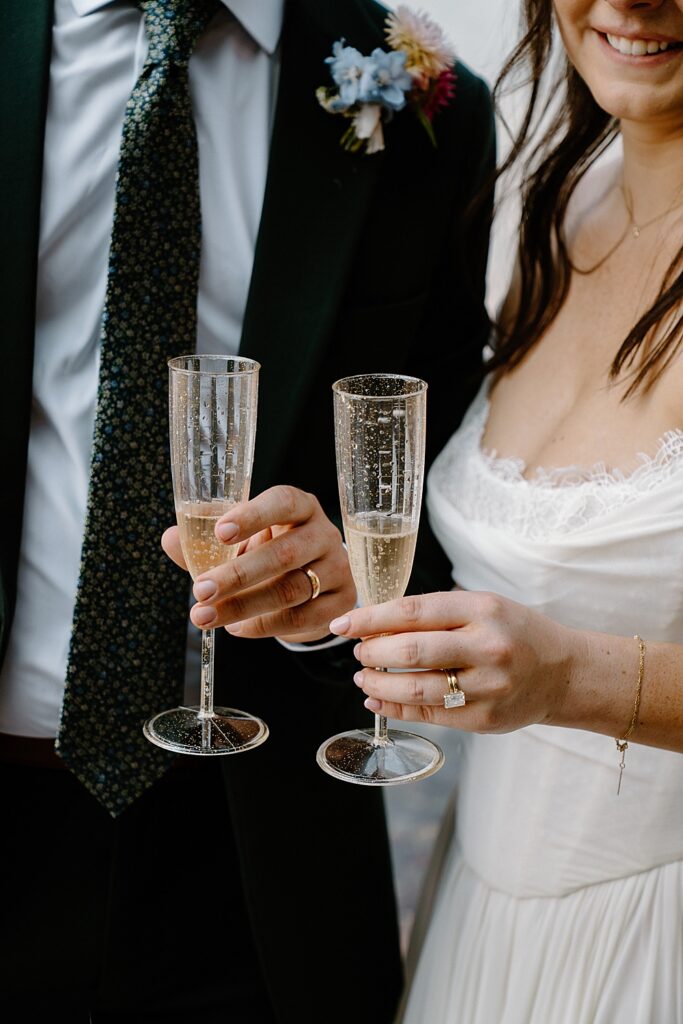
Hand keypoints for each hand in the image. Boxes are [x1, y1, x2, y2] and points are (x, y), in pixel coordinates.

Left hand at [162, 486, 355, 642]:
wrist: (313, 584)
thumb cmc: (269, 554)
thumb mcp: (241, 543)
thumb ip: (205, 543)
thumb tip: (169, 539)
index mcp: (300, 507)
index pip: (283, 502)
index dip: (253, 516)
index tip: (220, 533)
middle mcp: (323, 533)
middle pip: (284, 553)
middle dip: (237, 575)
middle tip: (200, 591)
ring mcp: (338, 567)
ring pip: (291, 589)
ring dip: (244, 607)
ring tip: (207, 617)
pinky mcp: (343, 600)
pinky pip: (304, 618)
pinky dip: (267, 627)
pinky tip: (239, 629)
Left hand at [329, 591, 576, 732]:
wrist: (562, 673)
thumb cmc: (514, 633)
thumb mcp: (482, 607)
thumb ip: (436, 614)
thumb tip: (375, 623)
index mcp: (482, 610)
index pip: (412, 612)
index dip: (370, 618)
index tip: (344, 623)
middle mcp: (487, 647)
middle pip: (410, 652)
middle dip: (372, 652)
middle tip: (359, 651)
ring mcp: (488, 686)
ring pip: (416, 688)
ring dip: (379, 684)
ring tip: (364, 677)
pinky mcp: (485, 719)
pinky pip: (429, 714)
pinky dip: (395, 708)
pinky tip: (378, 701)